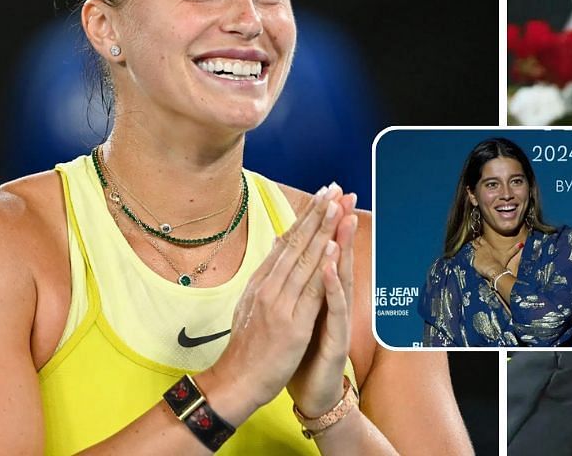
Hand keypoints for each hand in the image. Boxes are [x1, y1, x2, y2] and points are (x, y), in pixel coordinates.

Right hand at [203, 183, 348, 419]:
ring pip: (305, 260)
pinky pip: (311, 290)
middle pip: (296, 244)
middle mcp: (269, 287)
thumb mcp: (252, 306)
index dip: (305, 217)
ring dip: (322, 230)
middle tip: (333, 189)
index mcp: (261, 282)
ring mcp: (279, 304)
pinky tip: (333, 247)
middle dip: (317, 214)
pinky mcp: (292, 324)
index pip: (287, 242)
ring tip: (336, 205)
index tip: (321, 195)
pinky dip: (323, 267)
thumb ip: (266, 278)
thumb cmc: (248, 349)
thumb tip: (278, 248)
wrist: (235, 383)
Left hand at [288, 190, 358, 417]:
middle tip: (344, 194)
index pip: (322, 251)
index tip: (328, 193)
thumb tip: (287, 249)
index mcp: (318, 293)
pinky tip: (331, 266)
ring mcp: (336, 319)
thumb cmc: (303, 353)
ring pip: (339, 277)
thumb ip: (299, 282)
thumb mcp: (297, 312)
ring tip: (343, 218)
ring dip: (341, 246)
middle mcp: (331, 301)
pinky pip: (334, 307)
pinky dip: (333, 285)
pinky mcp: (336, 339)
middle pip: (334, 256)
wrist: (310, 392)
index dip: (324, 223)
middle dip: (338, 224)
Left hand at [470, 237, 522, 279]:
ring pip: (472, 249)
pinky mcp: (474, 260)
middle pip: (475, 242)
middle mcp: (482, 248)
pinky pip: (471, 257)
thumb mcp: (508, 255)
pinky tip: (473, 259)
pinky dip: (472, 258)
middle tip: (474, 244)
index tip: (478, 240)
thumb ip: (514, 249)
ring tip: (473, 250)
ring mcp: (477, 254)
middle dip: (475, 243)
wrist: (494, 270)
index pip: (481, 240)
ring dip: (472, 249)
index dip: (479, 240)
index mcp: (488, 246)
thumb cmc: (500, 263)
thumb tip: (521, 244)